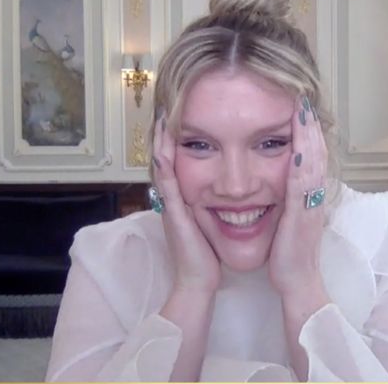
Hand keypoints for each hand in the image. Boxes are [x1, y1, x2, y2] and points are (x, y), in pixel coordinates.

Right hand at [153, 116, 220, 293]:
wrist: (198, 281)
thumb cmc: (207, 254)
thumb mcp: (209, 222)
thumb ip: (212, 206)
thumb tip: (226, 193)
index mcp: (184, 199)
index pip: (180, 162)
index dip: (178, 140)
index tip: (183, 117)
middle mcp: (174, 199)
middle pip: (167, 159)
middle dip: (166, 134)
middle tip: (167, 107)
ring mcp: (171, 205)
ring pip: (163, 167)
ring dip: (161, 143)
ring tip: (162, 118)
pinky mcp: (174, 214)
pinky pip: (167, 185)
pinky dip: (164, 165)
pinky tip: (163, 149)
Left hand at [268, 96, 328, 296]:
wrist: (297, 280)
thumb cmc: (290, 252)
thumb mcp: (290, 217)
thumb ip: (289, 196)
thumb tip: (283, 179)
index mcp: (310, 194)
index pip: (311, 155)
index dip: (308, 131)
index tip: (300, 107)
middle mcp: (315, 195)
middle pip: (317, 151)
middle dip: (310, 124)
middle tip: (303, 97)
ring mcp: (311, 203)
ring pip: (314, 162)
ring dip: (308, 135)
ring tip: (302, 110)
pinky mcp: (302, 215)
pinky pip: (303, 184)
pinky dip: (303, 162)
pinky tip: (298, 146)